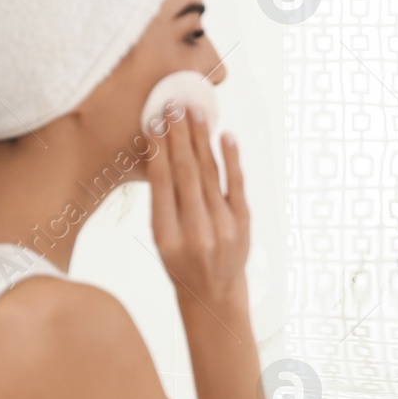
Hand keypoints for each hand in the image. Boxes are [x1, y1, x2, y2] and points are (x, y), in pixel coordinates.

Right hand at [149, 109, 249, 308]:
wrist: (214, 292)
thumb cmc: (180, 261)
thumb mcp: (160, 238)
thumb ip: (162, 201)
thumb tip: (161, 151)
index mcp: (166, 235)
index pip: (161, 184)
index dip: (157, 151)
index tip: (154, 124)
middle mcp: (195, 231)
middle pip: (186, 173)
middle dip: (179, 136)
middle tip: (173, 106)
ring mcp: (223, 226)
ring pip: (210, 173)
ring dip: (201, 139)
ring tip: (193, 113)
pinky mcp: (244, 222)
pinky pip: (237, 183)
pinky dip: (231, 158)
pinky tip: (225, 136)